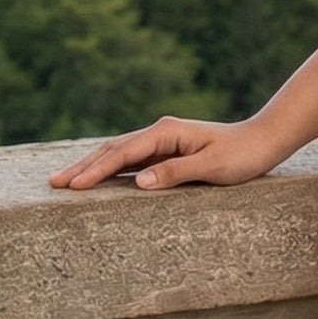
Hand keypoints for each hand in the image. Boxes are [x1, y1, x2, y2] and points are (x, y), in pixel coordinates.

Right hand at [48, 115, 286, 191]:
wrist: (263, 141)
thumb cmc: (242, 155)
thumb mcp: (212, 168)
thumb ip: (176, 174)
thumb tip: (139, 182)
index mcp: (165, 133)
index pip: (122, 153)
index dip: (96, 170)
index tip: (73, 185)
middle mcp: (159, 133)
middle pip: (112, 150)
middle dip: (83, 167)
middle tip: (54, 183)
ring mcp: (161, 142)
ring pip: (118, 154)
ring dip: (92, 167)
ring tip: (66, 181)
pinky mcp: (167, 152)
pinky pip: (132, 161)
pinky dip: (110, 169)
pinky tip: (97, 179)